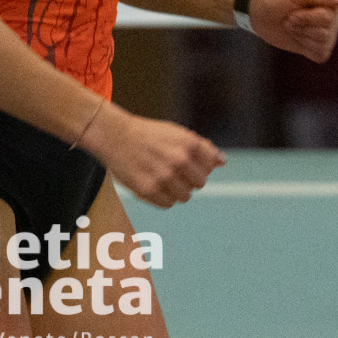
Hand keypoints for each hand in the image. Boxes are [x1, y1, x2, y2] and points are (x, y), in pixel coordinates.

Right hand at [80, 104, 224, 207]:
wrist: (115, 136)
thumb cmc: (149, 135)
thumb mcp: (177, 133)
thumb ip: (201, 147)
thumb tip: (222, 162)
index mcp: (189, 144)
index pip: (209, 167)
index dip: (199, 166)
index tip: (186, 161)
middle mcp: (178, 160)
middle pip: (199, 184)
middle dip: (189, 179)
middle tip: (173, 170)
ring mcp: (164, 177)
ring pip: (185, 196)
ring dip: (176, 190)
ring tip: (162, 178)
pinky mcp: (148, 190)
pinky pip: (168, 204)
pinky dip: (163, 198)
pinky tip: (153, 184)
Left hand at [250, 0, 337, 61]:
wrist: (259, 13)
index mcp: (331, 0)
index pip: (328, 17)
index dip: (306, 18)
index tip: (292, 11)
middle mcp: (333, 17)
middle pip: (325, 32)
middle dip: (302, 27)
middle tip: (290, 19)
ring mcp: (327, 33)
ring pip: (323, 44)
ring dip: (301, 36)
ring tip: (292, 26)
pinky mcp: (318, 47)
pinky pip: (321, 55)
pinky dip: (305, 48)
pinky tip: (298, 38)